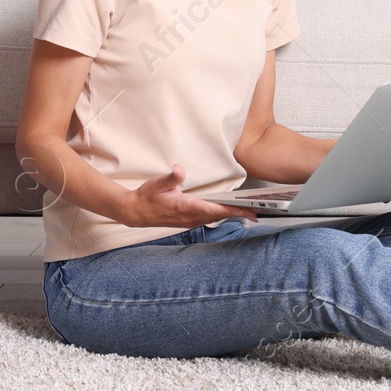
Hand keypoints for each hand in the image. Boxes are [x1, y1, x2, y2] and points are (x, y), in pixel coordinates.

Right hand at [123, 164, 256, 227]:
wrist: (135, 212)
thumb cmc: (147, 197)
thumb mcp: (157, 183)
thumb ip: (170, 177)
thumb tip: (179, 169)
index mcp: (185, 207)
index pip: (213, 210)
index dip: (231, 210)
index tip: (246, 210)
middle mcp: (189, 217)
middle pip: (218, 216)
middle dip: (237, 214)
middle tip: (256, 211)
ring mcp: (188, 221)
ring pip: (214, 219)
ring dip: (229, 216)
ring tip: (246, 211)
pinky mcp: (186, 221)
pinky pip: (207, 219)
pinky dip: (220, 216)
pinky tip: (226, 211)